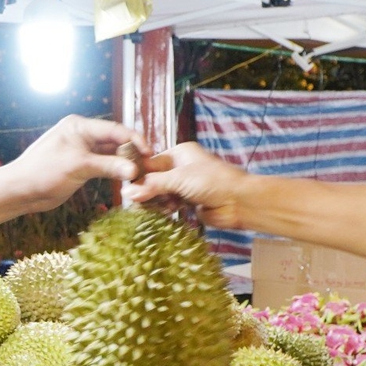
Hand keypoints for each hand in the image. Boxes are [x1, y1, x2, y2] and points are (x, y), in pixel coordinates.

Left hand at [6, 116, 145, 212]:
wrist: (20, 191)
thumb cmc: (43, 172)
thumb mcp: (78, 166)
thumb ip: (108, 166)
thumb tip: (134, 170)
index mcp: (79, 126)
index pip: (114, 129)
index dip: (134, 140)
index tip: (149, 153)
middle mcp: (82, 135)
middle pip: (115, 141)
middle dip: (132, 152)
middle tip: (149, 165)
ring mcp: (82, 151)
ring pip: (110, 154)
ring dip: (125, 163)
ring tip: (142, 174)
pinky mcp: (81, 166)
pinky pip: (104, 166)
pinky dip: (115, 171)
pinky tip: (127, 179)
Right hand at [125, 143, 254, 228]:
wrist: (239, 201)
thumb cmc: (212, 181)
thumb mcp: (178, 179)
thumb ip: (152, 185)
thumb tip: (127, 192)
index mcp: (179, 154)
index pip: (151, 163)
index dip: (138, 175)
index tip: (125, 187)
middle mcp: (181, 167)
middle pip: (154, 180)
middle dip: (146, 191)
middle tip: (136, 203)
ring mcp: (185, 185)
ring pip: (161, 194)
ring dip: (156, 201)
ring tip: (151, 208)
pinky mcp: (189, 202)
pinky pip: (169, 205)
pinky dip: (165, 209)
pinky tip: (164, 212)